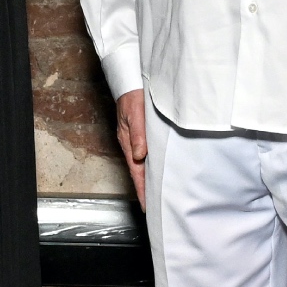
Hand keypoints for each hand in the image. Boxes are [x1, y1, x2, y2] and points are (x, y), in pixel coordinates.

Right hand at [115, 88, 147, 210]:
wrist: (129, 81)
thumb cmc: (131, 96)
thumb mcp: (134, 113)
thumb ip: (138, 133)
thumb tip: (140, 155)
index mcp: (127, 142)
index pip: (136, 171)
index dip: (142, 188)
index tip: (147, 205)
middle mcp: (131, 144)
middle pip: (139, 171)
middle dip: (146, 188)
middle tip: (154, 205)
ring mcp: (136, 140)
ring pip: (143, 163)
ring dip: (149, 177)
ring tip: (158, 192)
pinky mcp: (141, 134)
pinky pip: (146, 154)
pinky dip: (151, 164)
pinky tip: (158, 168)